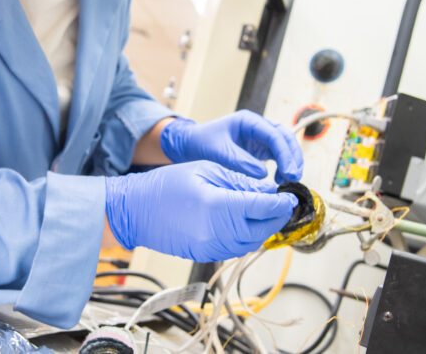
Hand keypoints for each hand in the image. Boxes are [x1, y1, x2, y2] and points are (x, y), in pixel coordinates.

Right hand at [104, 161, 295, 261]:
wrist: (135, 211)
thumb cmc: (166, 186)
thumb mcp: (206, 170)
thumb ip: (239, 182)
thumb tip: (267, 191)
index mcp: (218, 205)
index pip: (263, 207)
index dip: (282, 203)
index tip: (290, 196)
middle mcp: (217, 231)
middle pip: (262, 229)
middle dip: (277, 217)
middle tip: (283, 204)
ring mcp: (211, 247)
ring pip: (252, 242)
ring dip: (264, 229)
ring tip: (268, 213)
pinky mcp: (206, 255)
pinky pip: (237, 248)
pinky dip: (248, 237)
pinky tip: (247, 223)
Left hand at [158, 110, 303, 182]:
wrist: (191, 145)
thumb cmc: (202, 143)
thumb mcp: (218, 151)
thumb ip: (239, 161)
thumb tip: (263, 174)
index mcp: (248, 121)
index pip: (274, 135)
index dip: (284, 154)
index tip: (289, 172)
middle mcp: (258, 127)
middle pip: (285, 138)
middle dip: (293, 157)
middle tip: (294, 177)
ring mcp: (260, 138)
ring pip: (284, 147)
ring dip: (290, 163)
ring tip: (288, 181)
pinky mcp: (259, 149)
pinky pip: (277, 156)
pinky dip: (282, 167)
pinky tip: (278, 180)